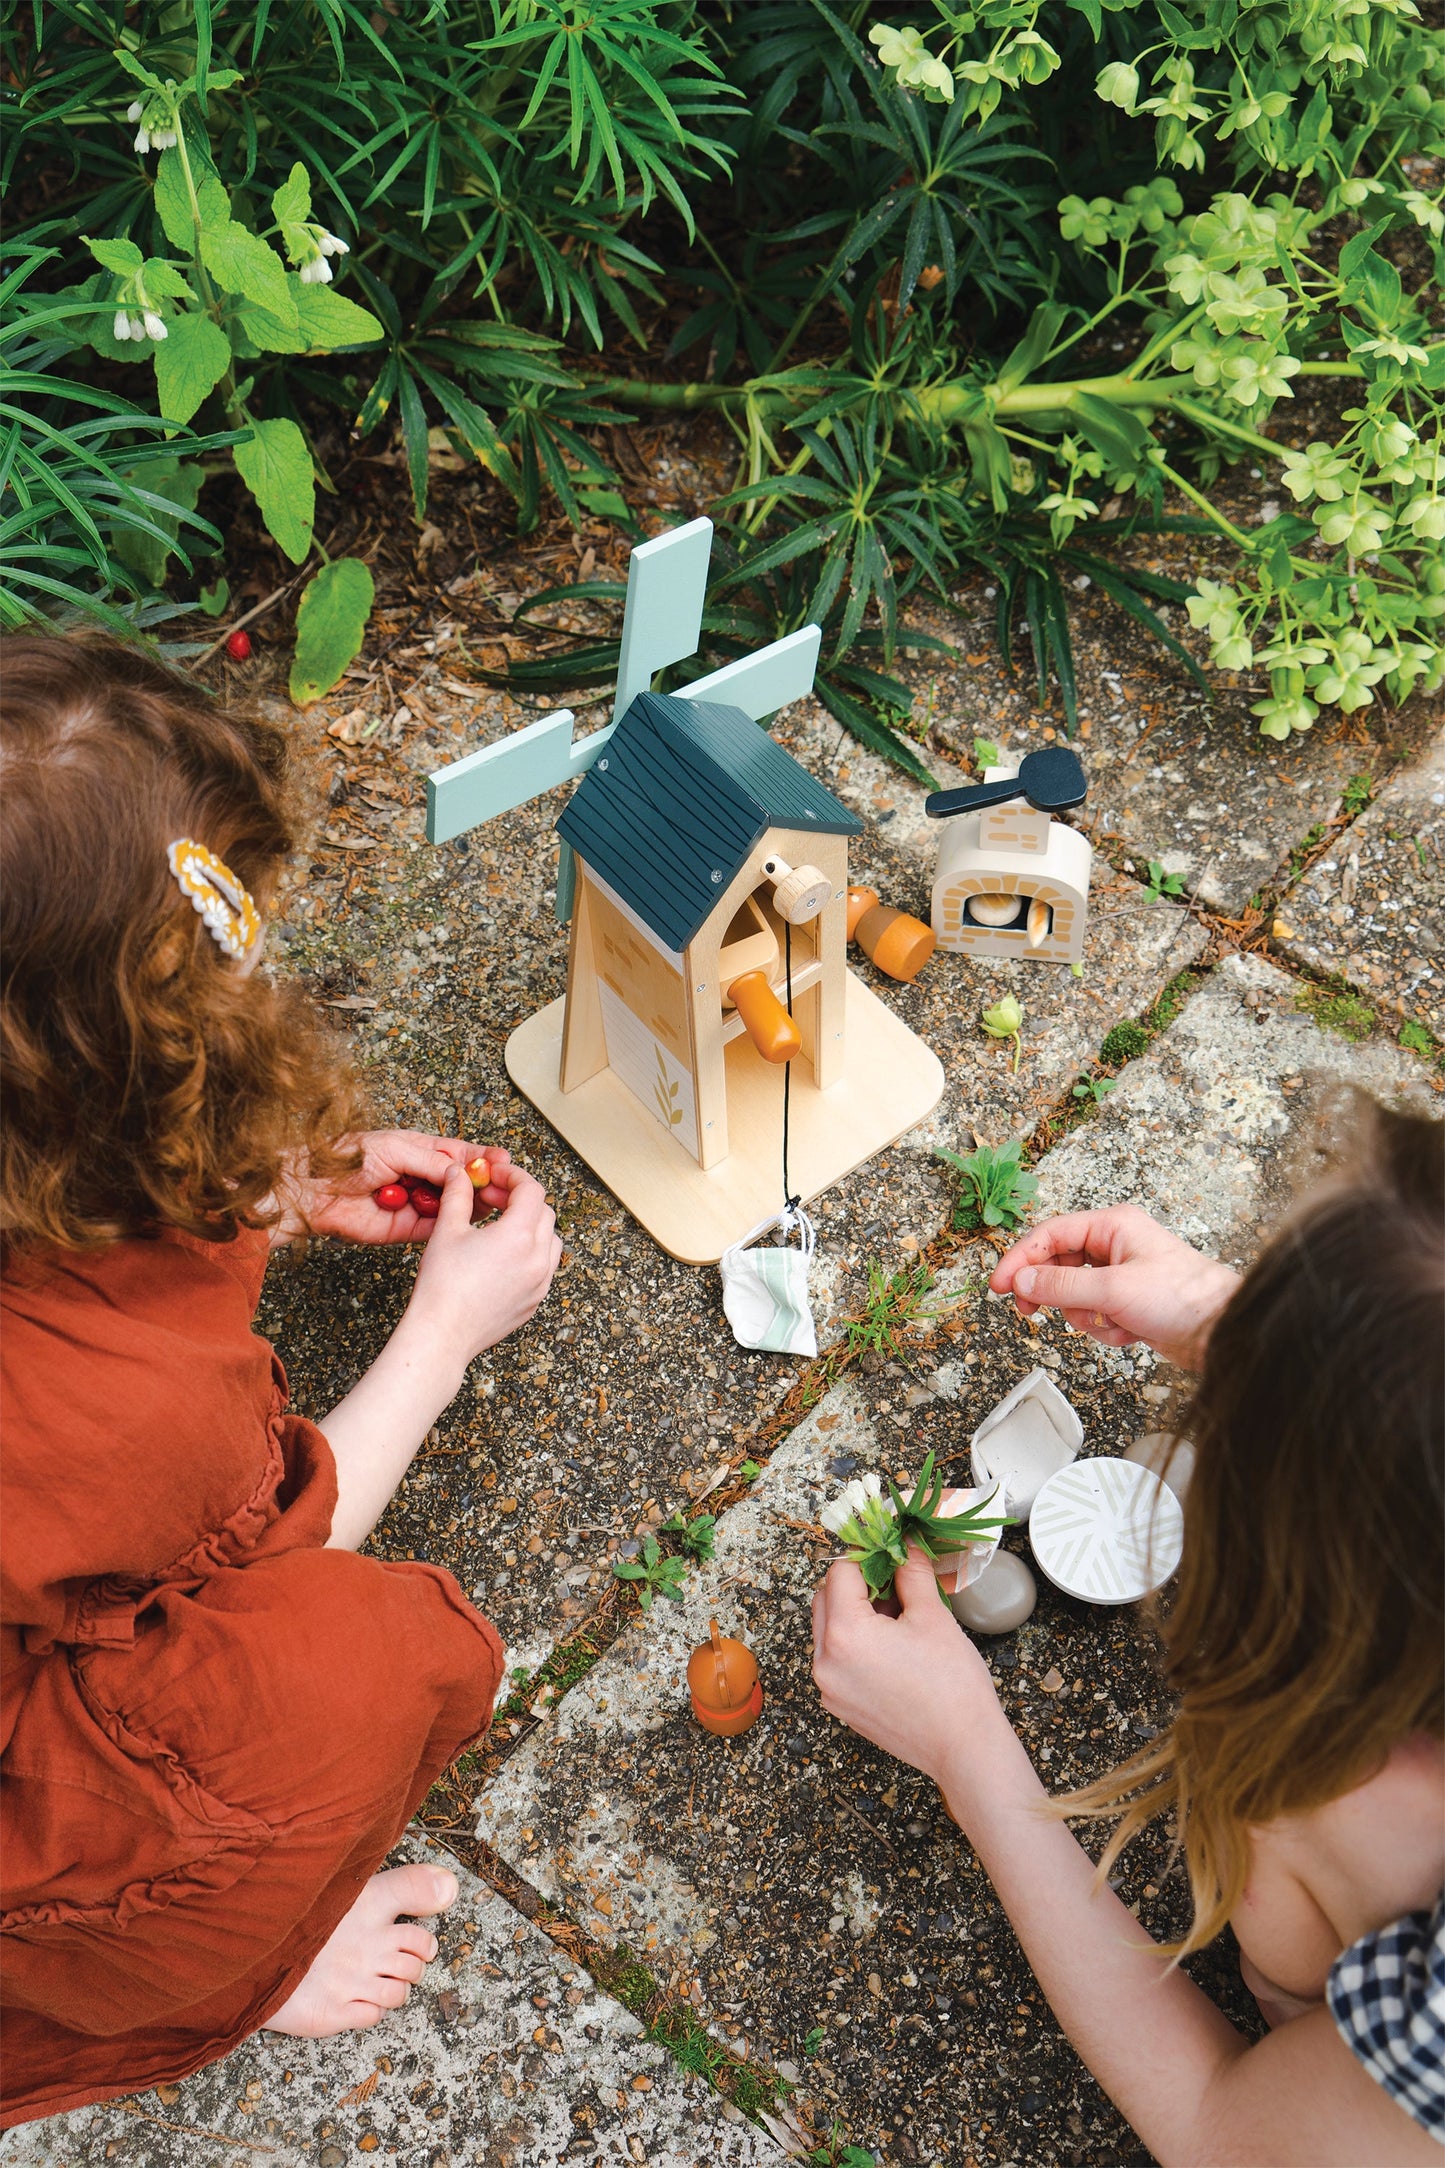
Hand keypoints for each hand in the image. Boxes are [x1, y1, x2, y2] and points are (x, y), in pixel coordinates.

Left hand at [278, 1131, 512, 1245]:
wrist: (311, 1190)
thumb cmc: (345, 1158)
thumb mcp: (395, 1148)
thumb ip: (431, 1161)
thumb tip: (462, 1169)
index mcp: (416, 1150)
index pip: (458, 1153)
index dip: (481, 1156)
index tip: (504, 1159)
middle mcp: (418, 1177)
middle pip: (459, 1182)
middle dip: (480, 1182)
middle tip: (501, 1184)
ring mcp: (413, 1204)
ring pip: (452, 1206)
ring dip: (470, 1204)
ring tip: (489, 1201)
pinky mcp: (405, 1230)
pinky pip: (435, 1228)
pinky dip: (450, 1224)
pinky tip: (467, 1219)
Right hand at [404, 1160, 560, 1371]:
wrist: (442, 1335)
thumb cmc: (442, 1287)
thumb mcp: (447, 1231)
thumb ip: (457, 1195)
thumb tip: (459, 1174)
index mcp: (519, 1236)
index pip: (531, 1190)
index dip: (512, 1176)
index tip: (493, 1174)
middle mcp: (538, 1259)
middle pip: (544, 1212)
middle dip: (519, 1198)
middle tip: (490, 1197)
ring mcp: (540, 1282)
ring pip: (550, 1240)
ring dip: (531, 1225)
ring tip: (500, 1225)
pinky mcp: (535, 1301)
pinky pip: (545, 1267)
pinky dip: (532, 1252)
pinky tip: (503, 1255)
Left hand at [812, 1546, 1002, 1787]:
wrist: (963, 1747)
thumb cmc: (952, 1685)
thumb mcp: (932, 1616)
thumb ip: (911, 1573)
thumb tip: (904, 1547)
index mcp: (844, 1634)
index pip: (840, 1573)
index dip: (867, 1557)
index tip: (891, 1556)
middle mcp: (825, 1662)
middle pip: (825, 1599)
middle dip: (857, 1585)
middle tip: (896, 1584)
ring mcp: (829, 1688)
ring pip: (828, 1630)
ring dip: (855, 1614)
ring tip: (899, 1617)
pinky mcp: (840, 1706)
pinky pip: (836, 1660)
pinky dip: (855, 1644)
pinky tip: (892, 1648)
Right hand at [990, 1204, 1238, 1370]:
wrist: (1223, 1333)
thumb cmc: (1183, 1298)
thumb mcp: (1114, 1290)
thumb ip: (1061, 1286)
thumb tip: (1021, 1282)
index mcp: (1112, 1225)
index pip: (1050, 1234)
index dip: (1020, 1260)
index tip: (998, 1287)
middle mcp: (1114, 1245)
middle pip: (1058, 1264)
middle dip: (1051, 1293)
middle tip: (1028, 1313)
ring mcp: (1121, 1274)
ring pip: (1073, 1294)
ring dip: (1084, 1315)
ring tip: (1109, 1322)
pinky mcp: (1128, 1302)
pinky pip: (1094, 1314)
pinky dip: (1104, 1328)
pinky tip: (1128, 1332)